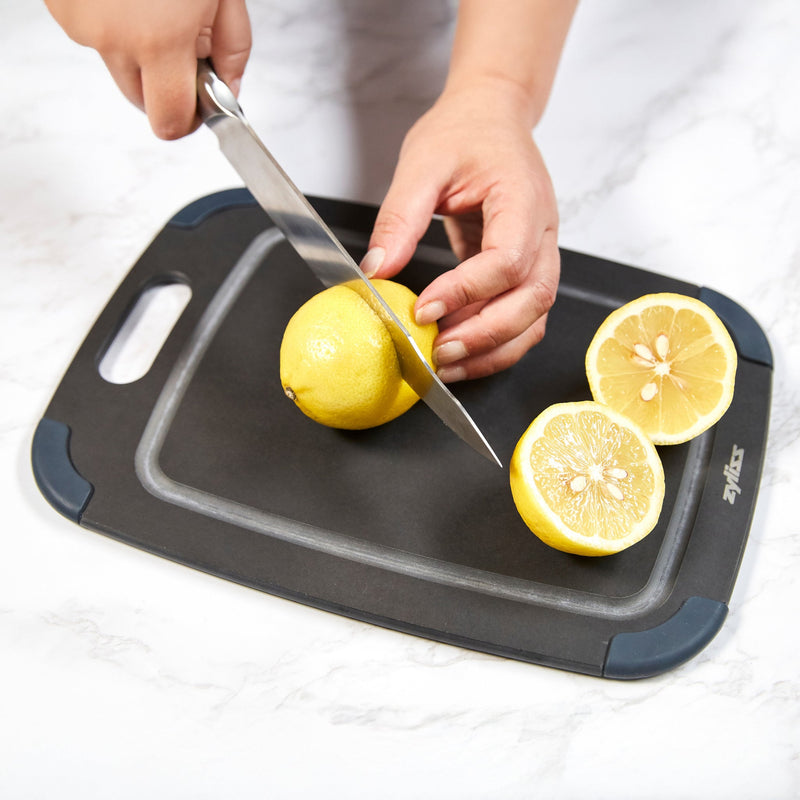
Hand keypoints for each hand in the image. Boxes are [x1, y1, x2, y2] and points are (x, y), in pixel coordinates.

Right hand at [45, 0, 250, 139]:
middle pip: (140, 98)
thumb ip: (231, 49)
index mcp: (159, 40)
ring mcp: (78, 21)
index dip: (187, 120)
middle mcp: (111, 38)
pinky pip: (91, 30)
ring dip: (136, 46)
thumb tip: (229, 87)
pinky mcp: (58, 4)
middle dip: (163, 81)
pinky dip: (110, 18)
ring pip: (114, 63)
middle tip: (180, 39)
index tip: (198, 106)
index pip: (169, 122)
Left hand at [362, 79, 560, 381]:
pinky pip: (524, 318)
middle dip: (486, 335)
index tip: (424, 309)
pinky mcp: (527, 269)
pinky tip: (460, 351)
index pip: (507, 259)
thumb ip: (400, 219)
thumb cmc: (464, 133)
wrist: (492, 118)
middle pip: (533, 299)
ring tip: (447, 366)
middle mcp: (542, 231)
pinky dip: (496, 342)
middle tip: (438, 354)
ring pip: (534, 318)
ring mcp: (541, 253)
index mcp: (522, 198)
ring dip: (494, 350)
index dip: (467, 291)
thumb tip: (377, 271)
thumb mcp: (422, 164)